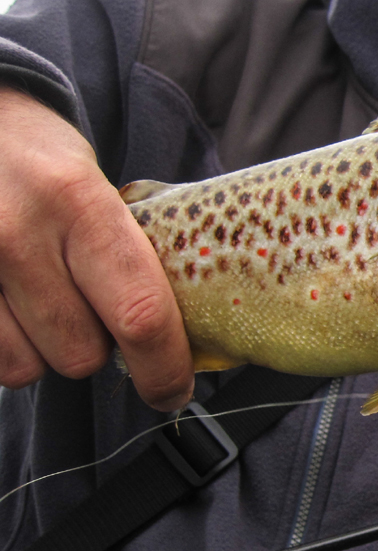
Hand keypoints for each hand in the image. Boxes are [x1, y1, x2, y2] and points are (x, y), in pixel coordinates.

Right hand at [0, 87, 192, 410]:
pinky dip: (7, 346)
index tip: (175, 390)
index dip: (164, 366)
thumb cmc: (42, 160)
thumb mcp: (99, 185)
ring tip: (49, 302)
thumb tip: (188, 330)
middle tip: (99, 313)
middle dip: (100, 351)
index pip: (139, 311)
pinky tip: (13, 307)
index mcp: (81, 201)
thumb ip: (132, 250)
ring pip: (27, 367)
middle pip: (81, 353)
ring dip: (47, 351)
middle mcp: (19, 233)